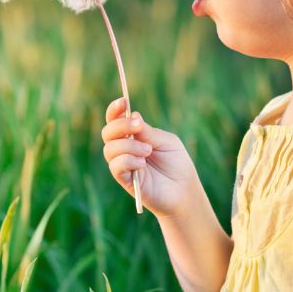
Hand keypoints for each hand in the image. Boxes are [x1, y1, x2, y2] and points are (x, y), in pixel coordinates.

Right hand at [100, 97, 202, 218]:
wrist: (184, 190)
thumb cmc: (177, 164)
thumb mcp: (166, 142)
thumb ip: (148, 132)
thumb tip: (133, 115)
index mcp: (133, 136)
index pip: (116, 120)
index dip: (115, 110)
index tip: (123, 101)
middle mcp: (125, 149)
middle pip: (108, 132)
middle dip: (121, 125)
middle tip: (139, 126)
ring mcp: (124, 165)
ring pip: (109, 149)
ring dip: (128, 145)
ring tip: (148, 151)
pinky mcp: (125, 181)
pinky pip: (116, 167)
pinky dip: (128, 160)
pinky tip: (142, 163)